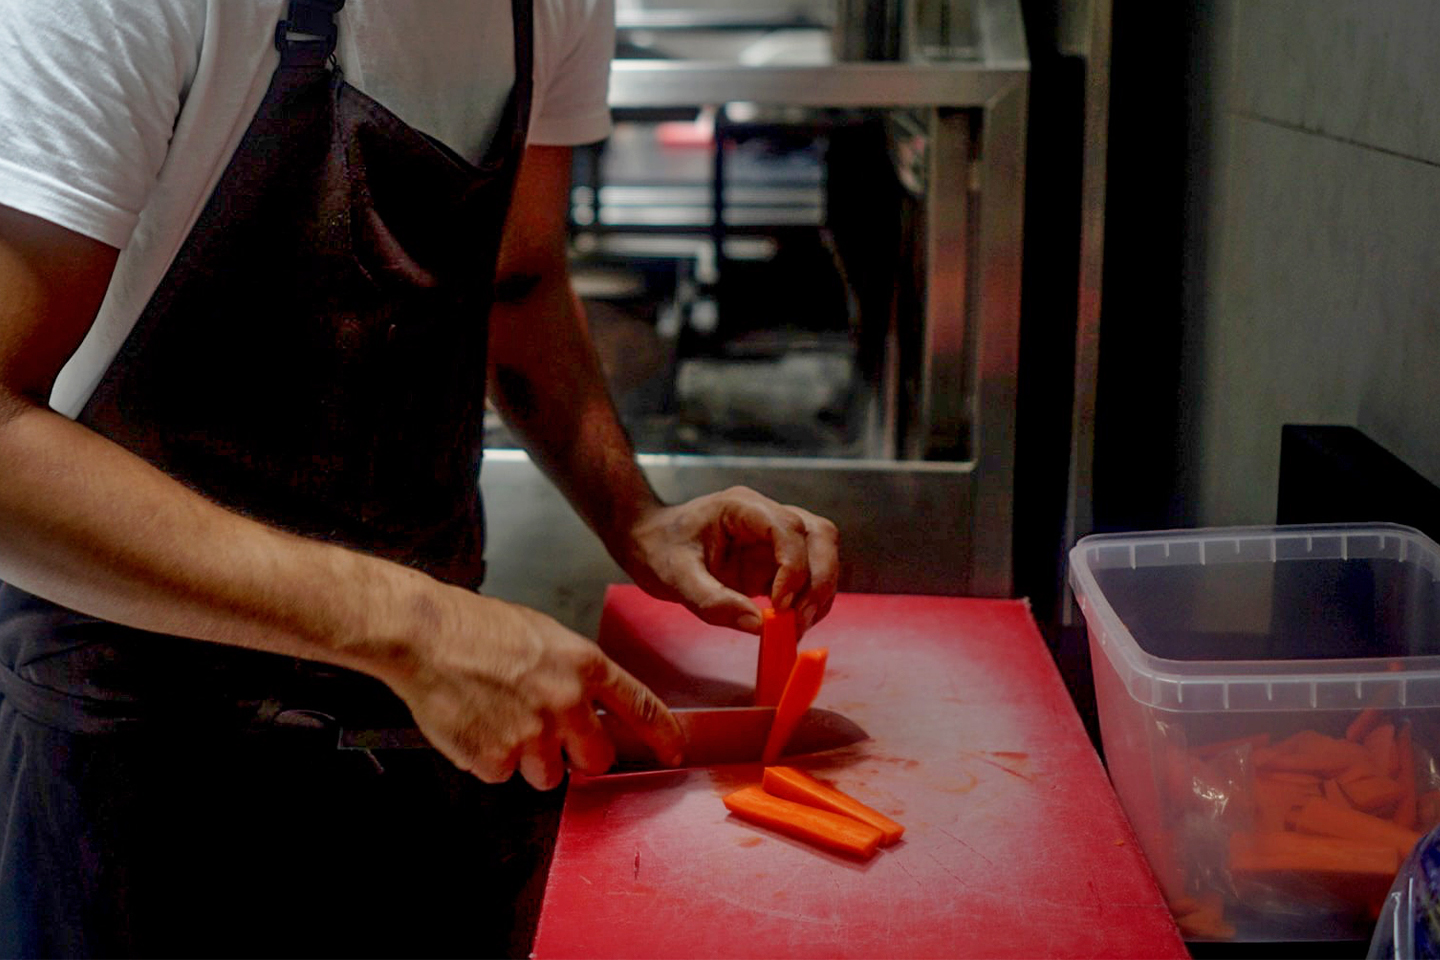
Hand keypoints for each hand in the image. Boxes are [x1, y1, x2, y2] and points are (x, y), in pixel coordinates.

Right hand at [384, 588, 683, 789]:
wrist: (425, 635)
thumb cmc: (478, 628)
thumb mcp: (545, 636)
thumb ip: (574, 675)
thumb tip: (587, 709)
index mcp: (584, 666)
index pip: (641, 707)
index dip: (662, 734)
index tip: (674, 752)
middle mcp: (565, 703)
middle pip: (597, 761)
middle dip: (579, 758)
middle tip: (552, 738)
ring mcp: (532, 735)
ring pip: (548, 777)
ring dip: (529, 761)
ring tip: (500, 722)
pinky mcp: (496, 758)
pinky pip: (503, 776)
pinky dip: (489, 760)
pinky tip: (475, 726)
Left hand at [620, 486, 839, 635]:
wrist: (648, 542)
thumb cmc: (657, 549)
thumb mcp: (675, 578)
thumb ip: (713, 601)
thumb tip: (758, 626)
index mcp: (742, 507)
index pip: (789, 529)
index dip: (793, 568)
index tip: (779, 607)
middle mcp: (766, 516)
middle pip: (820, 535)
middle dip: (819, 580)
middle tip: (799, 621)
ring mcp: (774, 536)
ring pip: (823, 552)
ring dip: (820, 591)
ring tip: (796, 627)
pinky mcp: (776, 559)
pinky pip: (810, 574)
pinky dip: (811, 600)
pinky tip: (791, 624)